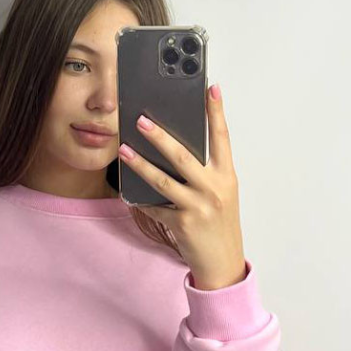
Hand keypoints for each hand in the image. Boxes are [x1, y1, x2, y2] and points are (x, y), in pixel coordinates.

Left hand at [117, 83, 248, 289]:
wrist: (223, 262)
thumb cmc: (220, 224)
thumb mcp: (221, 193)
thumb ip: (205, 172)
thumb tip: (175, 149)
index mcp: (226, 176)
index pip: (222, 138)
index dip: (216, 112)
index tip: (210, 88)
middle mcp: (213, 189)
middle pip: (183, 156)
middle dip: (160, 136)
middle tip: (141, 120)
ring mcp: (197, 207)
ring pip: (163, 180)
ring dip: (140, 164)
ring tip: (124, 150)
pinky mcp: (182, 224)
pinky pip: (155, 206)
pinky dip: (141, 199)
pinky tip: (127, 191)